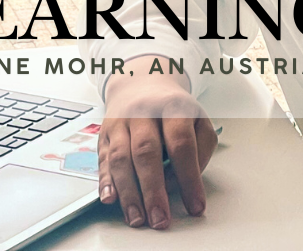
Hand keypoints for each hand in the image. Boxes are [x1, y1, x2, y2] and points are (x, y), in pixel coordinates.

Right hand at [98, 54, 216, 229]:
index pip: (181, 144)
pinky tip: (110, 198)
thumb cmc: (174, 111)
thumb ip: (199, 152)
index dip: (189, 178)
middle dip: (153, 190)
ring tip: (138, 218)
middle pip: (147, 152)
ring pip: (121, 158)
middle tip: (160, 219)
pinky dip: (105, 181)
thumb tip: (181, 183)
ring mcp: (121, 122)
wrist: (143, 83)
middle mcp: (144, 113)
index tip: (195, 206)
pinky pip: (102, 160)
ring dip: (129, 192)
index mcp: (173, 108)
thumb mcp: (199, 121)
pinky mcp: (104, 133)